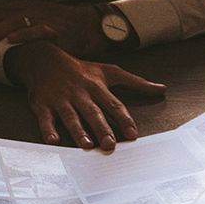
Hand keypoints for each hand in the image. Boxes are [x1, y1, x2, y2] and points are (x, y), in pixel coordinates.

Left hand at [0, 0, 102, 55]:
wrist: (92, 27)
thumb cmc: (67, 29)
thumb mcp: (42, 21)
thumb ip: (25, 25)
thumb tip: (6, 37)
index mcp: (27, 6)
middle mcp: (32, 9)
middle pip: (0, 15)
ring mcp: (44, 19)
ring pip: (12, 22)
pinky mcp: (56, 30)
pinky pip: (37, 30)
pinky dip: (22, 34)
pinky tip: (10, 40)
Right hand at [6, 41, 165, 150]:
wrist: (44, 59)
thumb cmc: (83, 70)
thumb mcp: (110, 72)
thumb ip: (136, 83)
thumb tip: (162, 89)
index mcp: (97, 87)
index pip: (113, 105)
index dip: (124, 119)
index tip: (132, 134)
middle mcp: (80, 93)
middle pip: (93, 112)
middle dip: (102, 128)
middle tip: (110, 144)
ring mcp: (61, 99)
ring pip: (71, 116)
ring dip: (78, 131)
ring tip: (87, 145)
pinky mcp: (42, 104)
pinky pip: (45, 118)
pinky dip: (48, 129)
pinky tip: (52, 141)